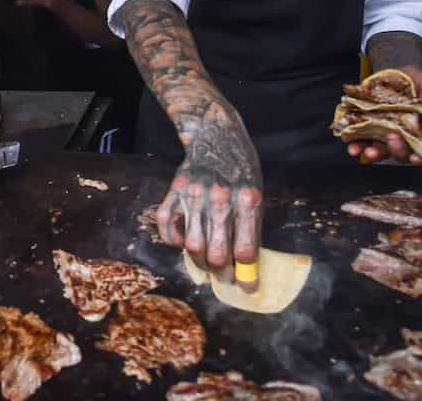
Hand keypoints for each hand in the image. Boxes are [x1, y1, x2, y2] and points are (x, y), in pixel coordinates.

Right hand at [156, 110, 262, 290]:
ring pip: (192, 245)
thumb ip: (249, 226)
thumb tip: (245, 266)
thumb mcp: (255, 195)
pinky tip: (182, 242)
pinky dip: (172, 240)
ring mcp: (194, 194)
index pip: (246, 251)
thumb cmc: (241, 170)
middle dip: (222, 274)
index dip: (247, 276)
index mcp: (247, 200)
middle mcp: (220, 198)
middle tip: (225, 278)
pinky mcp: (175, 190)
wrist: (217, 136)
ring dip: (200, 262)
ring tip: (206, 265)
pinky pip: (166, 225)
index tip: (248, 286)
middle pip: (217, 253)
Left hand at [346, 65, 421, 163]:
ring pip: (379, 150)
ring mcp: (385, 135)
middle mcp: (403, 139)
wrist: (400, 74)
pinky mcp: (368, 127)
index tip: (417, 158)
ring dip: (373, 153)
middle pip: (399, 153)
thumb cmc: (418, 85)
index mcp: (421, 134)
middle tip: (392, 138)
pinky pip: (361, 139)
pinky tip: (351, 143)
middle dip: (396, 150)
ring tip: (368, 151)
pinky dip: (356, 143)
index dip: (419, 158)